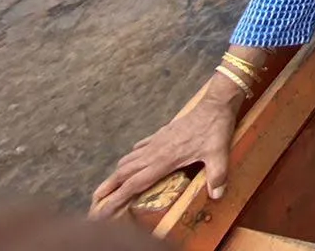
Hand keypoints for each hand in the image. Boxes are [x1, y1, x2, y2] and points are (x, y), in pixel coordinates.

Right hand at [90, 82, 240, 215]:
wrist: (215, 104)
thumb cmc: (215, 129)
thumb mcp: (219, 154)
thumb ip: (217, 176)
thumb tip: (217, 195)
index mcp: (163, 161)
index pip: (134, 184)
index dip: (117, 198)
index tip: (102, 210)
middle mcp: (155, 152)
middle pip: (124, 172)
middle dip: (109, 187)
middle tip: (96, 200)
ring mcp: (157, 141)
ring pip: (129, 159)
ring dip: (118, 173)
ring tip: (109, 185)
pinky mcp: (162, 133)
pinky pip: (140, 146)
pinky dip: (131, 156)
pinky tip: (131, 158)